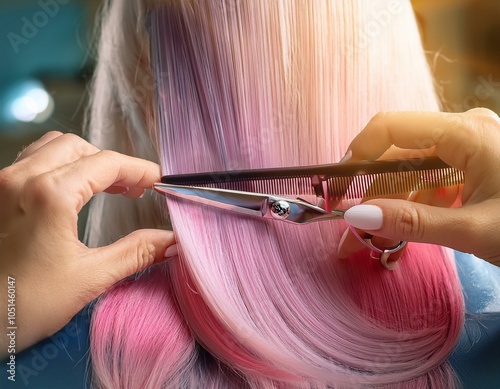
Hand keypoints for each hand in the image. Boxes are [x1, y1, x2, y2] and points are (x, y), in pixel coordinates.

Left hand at [0, 132, 175, 357]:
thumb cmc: (23, 306)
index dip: (139, 170)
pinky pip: (31, 160)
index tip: (159, 181)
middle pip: (80, 148)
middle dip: (113, 164)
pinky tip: (71, 189)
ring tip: (107, 186)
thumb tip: (171, 241)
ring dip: (85, 160)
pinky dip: (60, 165)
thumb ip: (136, 253)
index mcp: (49, 195)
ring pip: (53, 148)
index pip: (106, 163)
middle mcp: (21, 178)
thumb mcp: (88, 278)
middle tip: (135, 189)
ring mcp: (2, 183)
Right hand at [337, 108, 499, 265]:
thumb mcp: (474, 229)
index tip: (336, 189)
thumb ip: (413, 221)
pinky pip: (430, 186)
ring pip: (411, 177)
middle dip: (372, 200)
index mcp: (466, 132)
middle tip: (351, 237)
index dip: (356, 156)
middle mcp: (463, 132)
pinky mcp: (472, 168)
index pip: (390, 128)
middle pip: (398, 160)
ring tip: (374, 247)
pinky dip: (414, 211)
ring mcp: (468, 150)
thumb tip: (356, 216)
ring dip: (391, 212)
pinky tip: (400, 238)